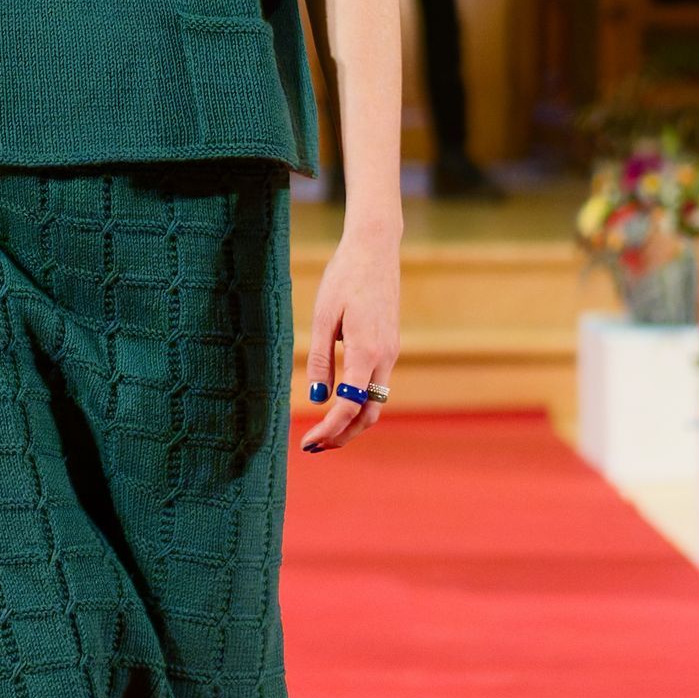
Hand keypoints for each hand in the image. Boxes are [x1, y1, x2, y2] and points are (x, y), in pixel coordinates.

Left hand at [300, 223, 398, 452]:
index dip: (329, 429)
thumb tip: (318, 398)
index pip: (349, 405)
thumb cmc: (344, 279)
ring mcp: (391, 353)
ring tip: (323, 434)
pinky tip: (338, 406)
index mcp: (367, 352)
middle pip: (369, 414)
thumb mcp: (323, 318)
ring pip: (376, 403)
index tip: (307, 442)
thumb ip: (321, 360)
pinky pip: (377, 387)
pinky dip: (360, 405)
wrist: (375, 250)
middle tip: (313, 447)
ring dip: (352, 423)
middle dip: (342, 436)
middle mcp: (385, 357)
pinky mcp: (390, 347)